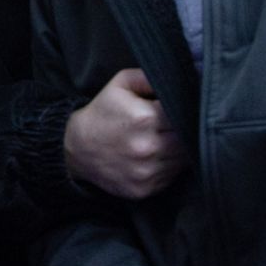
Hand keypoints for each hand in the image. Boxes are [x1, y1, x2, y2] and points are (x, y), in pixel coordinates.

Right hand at [65, 68, 184, 198]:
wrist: (76, 148)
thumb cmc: (103, 112)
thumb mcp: (120, 84)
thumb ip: (149, 77)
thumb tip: (179, 78)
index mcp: (145, 118)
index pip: (184, 113)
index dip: (185, 109)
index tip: (179, 108)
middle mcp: (148, 147)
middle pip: (188, 138)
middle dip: (185, 130)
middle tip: (173, 124)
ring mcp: (147, 171)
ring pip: (184, 159)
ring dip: (179, 150)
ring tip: (165, 140)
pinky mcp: (146, 188)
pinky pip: (172, 177)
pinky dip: (169, 167)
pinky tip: (156, 156)